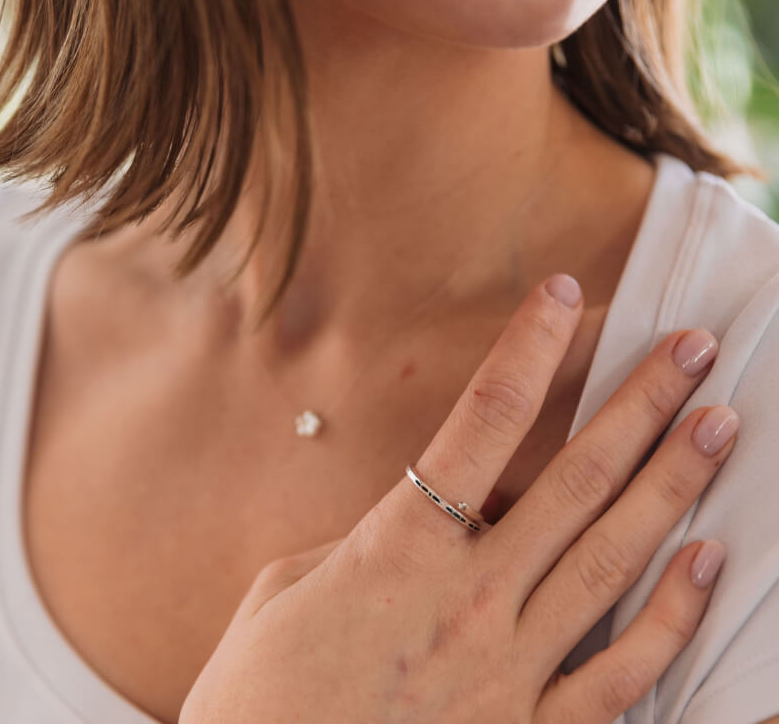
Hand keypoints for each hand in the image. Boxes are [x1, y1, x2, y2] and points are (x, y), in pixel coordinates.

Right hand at [179, 274, 735, 723]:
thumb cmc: (261, 694)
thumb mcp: (290, 588)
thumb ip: (370, 541)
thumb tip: (431, 515)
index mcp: (397, 549)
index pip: (482, 421)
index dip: (526, 348)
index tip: (558, 295)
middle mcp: (467, 599)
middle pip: (574, 479)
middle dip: (640, 404)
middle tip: (693, 350)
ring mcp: (507, 672)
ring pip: (611, 559)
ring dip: (672, 485)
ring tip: (719, 425)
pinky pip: (619, 673)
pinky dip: (671, 616)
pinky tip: (708, 562)